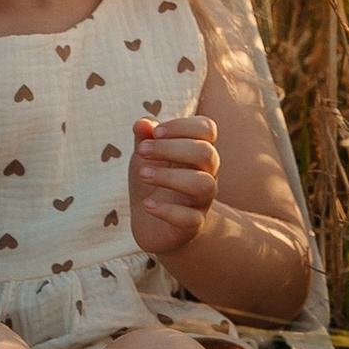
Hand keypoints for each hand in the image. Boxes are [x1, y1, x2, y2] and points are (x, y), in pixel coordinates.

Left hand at [129, 114, 219, 256]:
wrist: (153, 223)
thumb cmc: (154, 179)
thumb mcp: (145, 155)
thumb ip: (144, 137)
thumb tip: (142, 123)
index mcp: (198, 150)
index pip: (206, 128)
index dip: (182, 126)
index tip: (154, 133)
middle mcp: (207, 173)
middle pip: (206, 153)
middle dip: (170, 148)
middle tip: (141, 152)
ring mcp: (202, 200)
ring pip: (203, 184)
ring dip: (169, 176)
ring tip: (143, 174)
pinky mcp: (193, 225)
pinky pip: (190, 218)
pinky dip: (166, 210)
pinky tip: (147, 204)